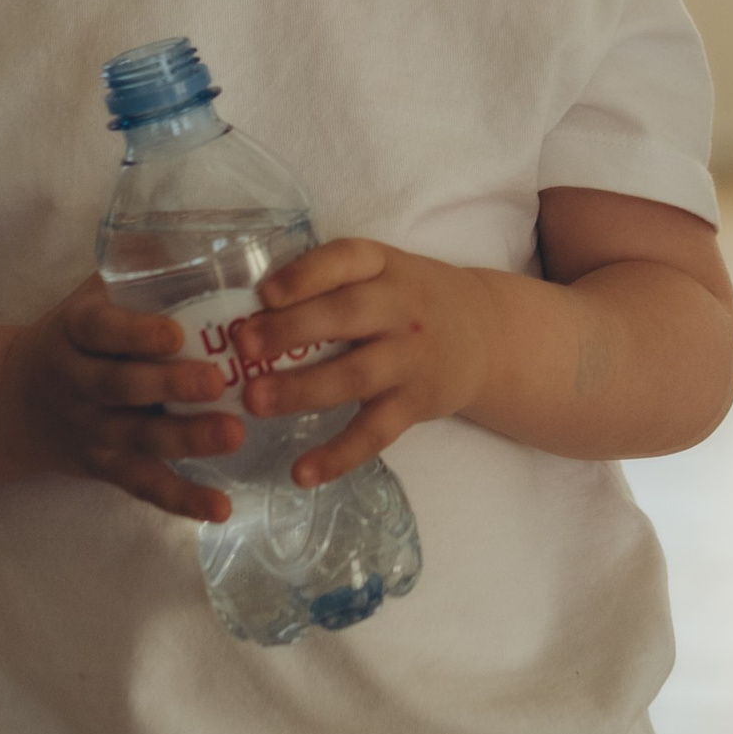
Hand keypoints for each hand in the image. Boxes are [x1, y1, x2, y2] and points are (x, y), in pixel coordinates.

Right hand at [0, 276, 245, 520]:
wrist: (14, 400)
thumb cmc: (78, 334)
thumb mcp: (93, 294)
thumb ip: (141, 269)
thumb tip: (210, 223)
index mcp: (76, 331)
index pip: (101, 331)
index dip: (134, 333)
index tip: (175, 332)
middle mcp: (76, 383)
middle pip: (120, 388)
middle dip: (168, 386)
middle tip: (216, 381)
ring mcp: (91, 430)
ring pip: (136, 438)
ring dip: (186, 439)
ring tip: (233, 435)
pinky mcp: (106, 467)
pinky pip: (144, 485)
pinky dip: (181, 500)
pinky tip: (220, 509)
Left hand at [238, 238, 499, 482]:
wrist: (488, 335)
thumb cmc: (413, 299)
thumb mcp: (384, 273)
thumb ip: (330, 283)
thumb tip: (248, 311)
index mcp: (384, 266)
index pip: (345, 260)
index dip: (305, 276)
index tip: (265, 294)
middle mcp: (400, 308)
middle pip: (345, 316)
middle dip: (291, 331)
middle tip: (243, 347)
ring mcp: (409, 359)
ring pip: (355, 375)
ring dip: (302, 389)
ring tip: (254, 402)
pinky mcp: (415, 404)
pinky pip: (374, 433)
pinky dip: (338, 455)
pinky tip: (302, 473)